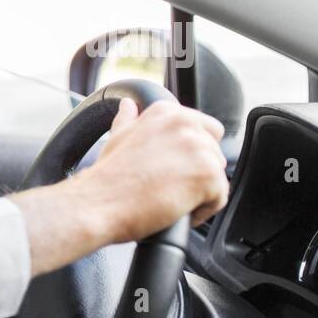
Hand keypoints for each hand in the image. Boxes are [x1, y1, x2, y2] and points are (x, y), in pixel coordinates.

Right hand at [82, 98, 229, 243]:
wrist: (98, 204)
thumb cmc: (105, 179)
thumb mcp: (116, 140)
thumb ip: (128, 120)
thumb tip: (128, 105)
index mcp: (166, 113)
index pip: (204, 129)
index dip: (189, 154)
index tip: (171, 169)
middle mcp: (185, 124)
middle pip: (214, 153)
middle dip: (196, 172)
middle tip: (167, 187)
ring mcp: (199, 148)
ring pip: (217, 176)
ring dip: (198, 192)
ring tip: (169, 200)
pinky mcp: (208, 175)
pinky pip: (219, 197)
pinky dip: (202, 211)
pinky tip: (177, 212)